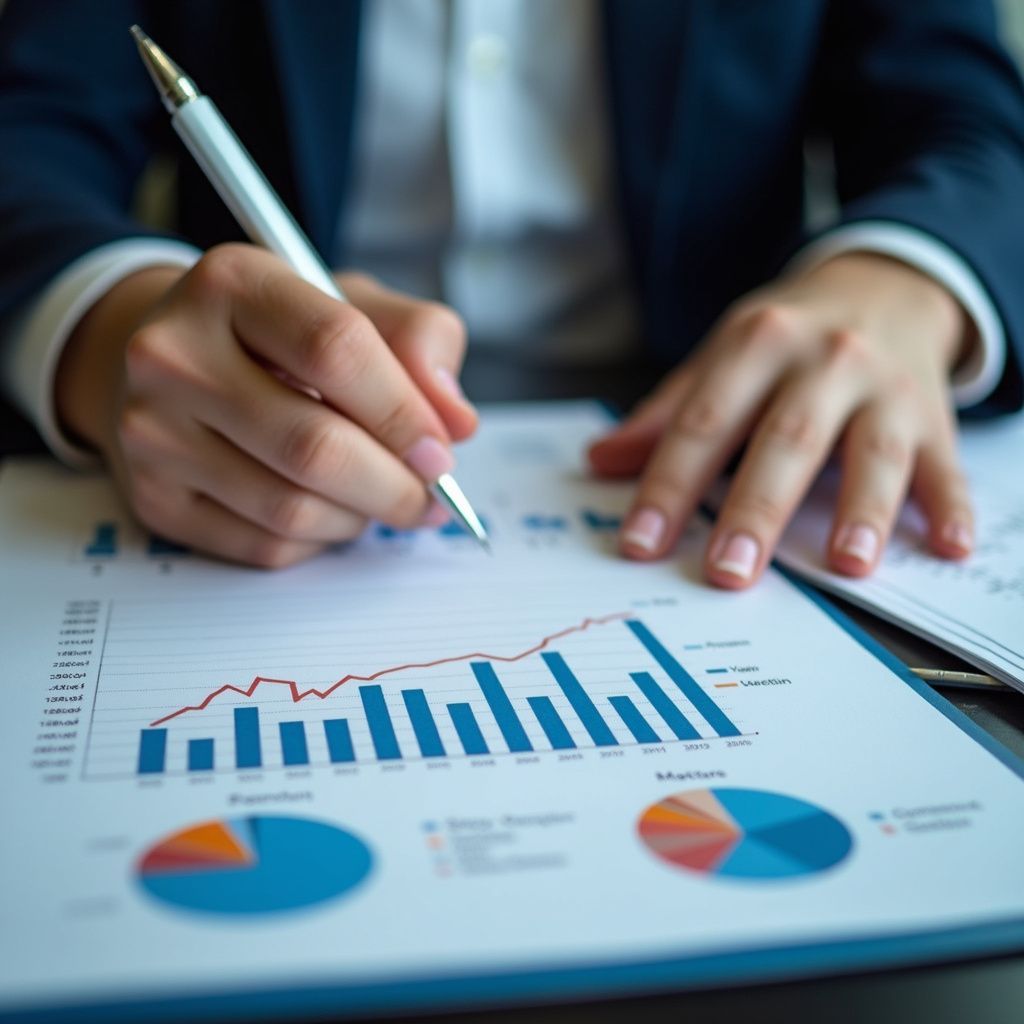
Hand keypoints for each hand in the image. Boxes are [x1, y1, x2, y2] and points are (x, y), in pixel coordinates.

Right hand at [55, 244, 476, 566]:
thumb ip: (420, 340)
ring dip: (361, 517)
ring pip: (292, 509)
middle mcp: (174, 354)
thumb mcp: (355, 304)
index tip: (442, 450)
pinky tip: (332, 511)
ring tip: (382, 497)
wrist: (173, 361)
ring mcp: (151, 432)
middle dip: (396, 485)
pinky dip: (320, 539)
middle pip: (315, 446)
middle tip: (432, 496)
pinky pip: (265, 546)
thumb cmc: (281, 335)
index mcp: (233, 283)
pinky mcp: (153, 498)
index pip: (337, 350)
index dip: (405, 413)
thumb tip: (456, 422)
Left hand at [589, 253, 974, 587]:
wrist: (885, 284)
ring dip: (863, 510)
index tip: (641, 542)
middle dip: (756, 509)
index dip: (668, 485)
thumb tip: (600, 461)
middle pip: (786, 440)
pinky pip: (945, 465)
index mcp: (758, 345)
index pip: (704, 422)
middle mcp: (825, 361)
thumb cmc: (788, 336)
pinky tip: (948, 545)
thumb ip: (667, 413)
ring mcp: (885, 389)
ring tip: (847, 563)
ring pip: (873, 452)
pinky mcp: (934, 417)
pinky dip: (951, 506)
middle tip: (728, 570)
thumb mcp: (723, 356)